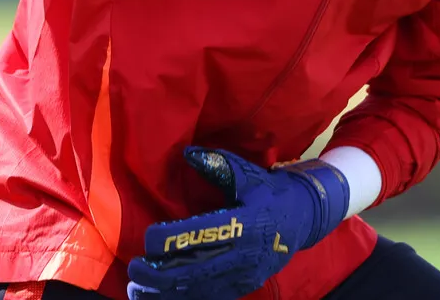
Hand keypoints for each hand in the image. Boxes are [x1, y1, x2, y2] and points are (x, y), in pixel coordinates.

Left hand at [127, 147, 349, 299]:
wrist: (305, 217)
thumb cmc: (269, 190)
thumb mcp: (247, 174)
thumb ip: (217, 164)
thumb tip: (188, 153)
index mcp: (246, 223)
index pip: (203, 235)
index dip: (173, 239)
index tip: (149, 238)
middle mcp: (246, 254)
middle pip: (197, 269)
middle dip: (161, 273)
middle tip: (135, 268)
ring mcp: (246, 275)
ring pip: (201, 289)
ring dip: (167, 292)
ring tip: (138, 289)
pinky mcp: (245, 286)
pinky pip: (211, 296)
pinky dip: (184, 298)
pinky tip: (161, 298)